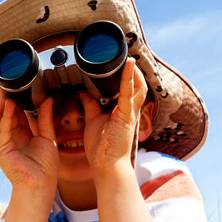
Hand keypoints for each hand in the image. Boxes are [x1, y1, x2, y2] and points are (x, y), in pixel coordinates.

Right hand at [0, 92, 57, 191]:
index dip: (17, 101)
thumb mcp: (48, 137)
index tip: (20, 87)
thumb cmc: (45, 167)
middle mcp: (11, 138)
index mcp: (22, 135)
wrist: (41, 185)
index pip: (17, 114)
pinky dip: (5, 117)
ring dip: (1, 107)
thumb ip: (45, 118)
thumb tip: (47, 99)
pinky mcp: (1, 149)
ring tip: (6, 93)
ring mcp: (4, 144)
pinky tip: (8, 106)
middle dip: (6, 100)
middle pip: (5, 115)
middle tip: (9, 85)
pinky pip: (1, 130)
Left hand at [78, 58, 146, 174]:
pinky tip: (129, 65)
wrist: (106, 165)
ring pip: (137, 87)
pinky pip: (129, 93)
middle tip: (127, 56)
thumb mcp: (93, 120)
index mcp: (122, 112)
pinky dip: (129, 78)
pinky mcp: (126, 115)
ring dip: (134, 72)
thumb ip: (90, 106)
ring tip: (130, 57)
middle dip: (134, 71)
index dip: (127, 76)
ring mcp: (130, 113)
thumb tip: (83, 93)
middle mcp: (129, 110)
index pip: (128, 89)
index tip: (121, 62)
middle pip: (137, 86)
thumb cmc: (102, 148)